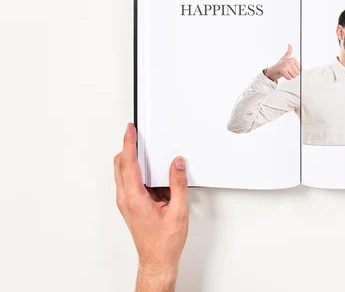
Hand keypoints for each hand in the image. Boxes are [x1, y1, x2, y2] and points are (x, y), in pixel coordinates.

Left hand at [114, 123, 188, 286]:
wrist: (157, 260)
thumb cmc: (164, 242)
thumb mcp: (178, 211)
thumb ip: (178, 184)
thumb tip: (177, 164)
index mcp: (135, 198)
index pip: (129, 163)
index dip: (129, 143)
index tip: (130, 130)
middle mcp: (126, 199)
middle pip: (120, 165)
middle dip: (127, 148)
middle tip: (135, 135)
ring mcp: (126, 203)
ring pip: (123, 174)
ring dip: (131, 161)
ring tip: (145, 152)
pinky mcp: (130, 206)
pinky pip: (129, 183)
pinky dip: (136, 173)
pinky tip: (151, 174)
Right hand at [264, 44, 300, 80]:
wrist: (272, 71)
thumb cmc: (279, 65)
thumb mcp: (285, 58)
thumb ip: (288, 52)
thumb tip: (289, 45)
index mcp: (292, 59)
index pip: (300, 69)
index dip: (295, 70)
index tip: (290, 68)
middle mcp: (290, 61)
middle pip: (297, 72)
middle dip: (293, 74)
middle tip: (288, 71)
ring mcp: (286, 65)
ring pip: (294, 75)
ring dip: (290, 76)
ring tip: (286, 72)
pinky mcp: (283, 71)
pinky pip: (289, 78)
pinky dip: (287, 78)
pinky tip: (283, 74)